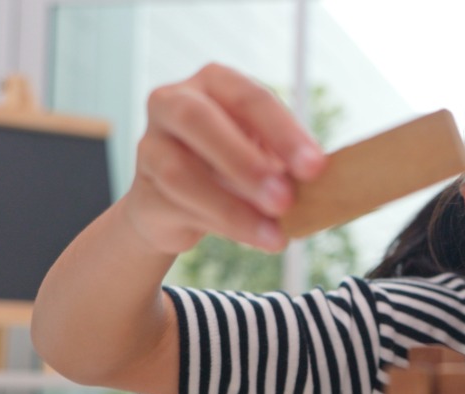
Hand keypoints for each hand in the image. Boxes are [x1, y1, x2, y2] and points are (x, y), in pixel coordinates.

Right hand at [121, 63, 325, 254]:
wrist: (177, 205)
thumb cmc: (232, 167)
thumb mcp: (265, 154)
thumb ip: (287, 163)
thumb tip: (322, 185)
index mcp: (214, 82)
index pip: (249, 97)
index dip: (283, 132)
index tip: (315, 168)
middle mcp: (172, 103)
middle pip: (198, 121)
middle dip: (246, 162)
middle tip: (285, 199)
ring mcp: (150, 146)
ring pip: (181, 172)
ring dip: (233, 208)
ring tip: (274, 234)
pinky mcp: (142, 193)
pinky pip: (178, 208)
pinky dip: (222, 226)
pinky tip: (254, 239)